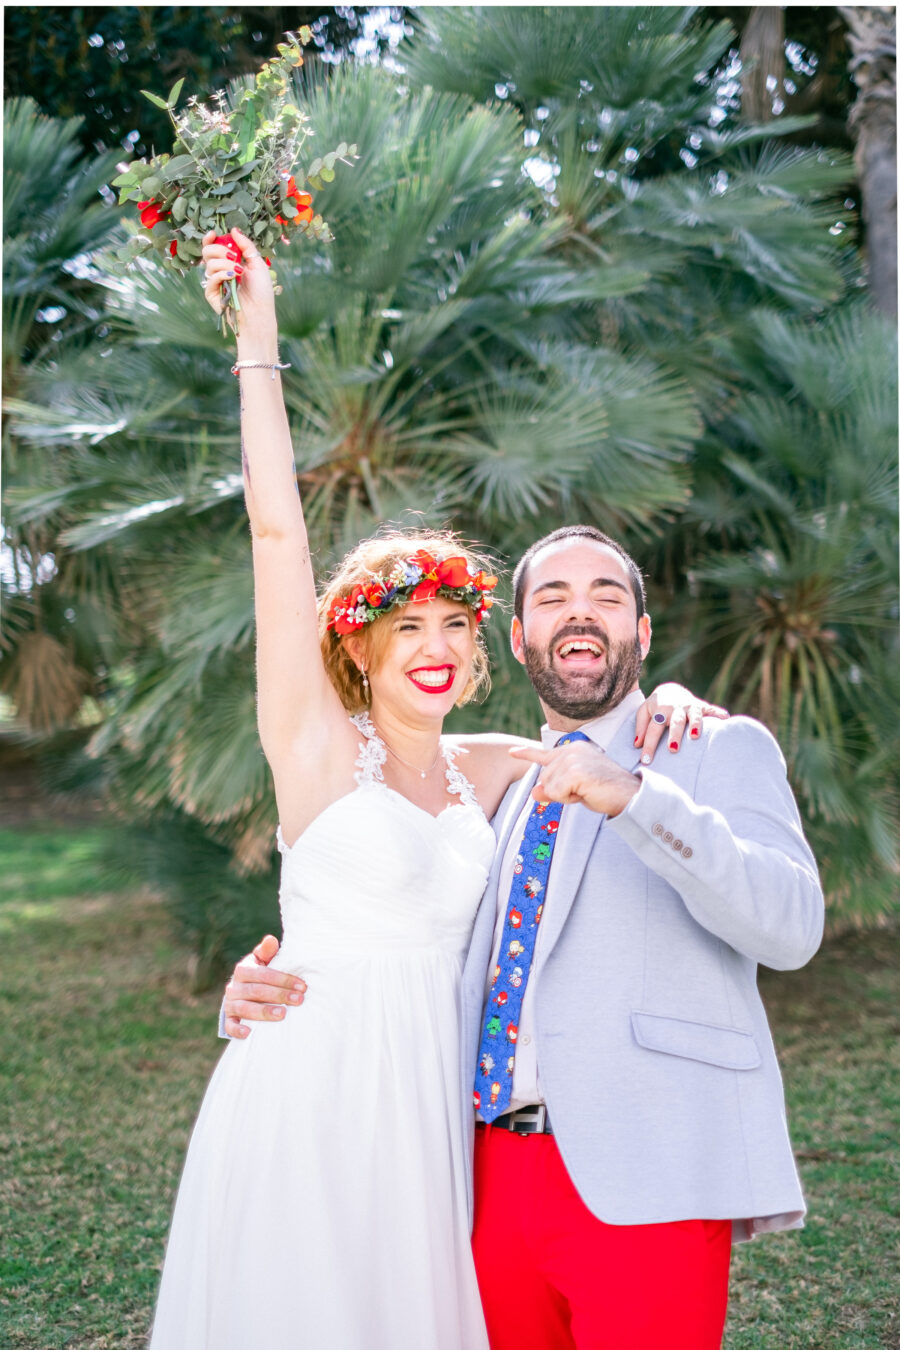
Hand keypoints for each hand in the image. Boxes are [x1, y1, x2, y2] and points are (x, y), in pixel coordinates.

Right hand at [201, 227, 275, 348]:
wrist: (260, 313)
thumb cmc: (262, 291)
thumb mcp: (258, 264)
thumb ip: (246, 245)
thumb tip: (233, 230)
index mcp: (230, 262)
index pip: (214, 247)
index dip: (210, 238)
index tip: (213, 233)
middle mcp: (221, 271)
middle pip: (207, 252)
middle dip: (220, 250)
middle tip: (234, 257)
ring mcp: (215, 282)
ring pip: (209, 263)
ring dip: (226, 263)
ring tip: (239, 272)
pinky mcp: (211, 294)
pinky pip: (210, 278)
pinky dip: (222, 274)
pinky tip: (233, 278)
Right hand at [223, 934, 305, 1038]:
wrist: (242, 993)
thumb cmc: (259, 975)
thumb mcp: (262, 961)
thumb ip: (267, 952)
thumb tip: (271, 939)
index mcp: (243, 969)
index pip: (263, 974)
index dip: (283, 980)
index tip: (302, 986)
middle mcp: (234, 986)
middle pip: (256, 991)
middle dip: (279, 995)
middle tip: (299, 1000)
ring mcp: (230, 1004)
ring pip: (245, 1008)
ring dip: (264, 1011)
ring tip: (283, 1014)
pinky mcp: (228, 1019)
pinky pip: (230, 1026)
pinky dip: (237, 1030)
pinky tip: (249, 1033)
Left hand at [508, 740, 640, 817]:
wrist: (629, 795)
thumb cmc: (605, 792)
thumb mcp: (574, 790)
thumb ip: (553, 788)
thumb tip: (534, 793)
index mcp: (573, 749)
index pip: (544, 754)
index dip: (526, 754)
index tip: (512, 752)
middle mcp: (571, 750)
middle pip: (544, 778)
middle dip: (560, 791)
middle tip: (584, 790)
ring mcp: (572, 759)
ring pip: (549, 786)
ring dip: (565, 796)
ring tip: (587, 790)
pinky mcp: (574, 771)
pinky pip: (556, 793)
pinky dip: (568, 799)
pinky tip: (585, 792)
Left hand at [634, 683, 728, 764]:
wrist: (671, 690)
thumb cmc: (655, 707)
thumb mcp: (643, 712)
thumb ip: (640, 727)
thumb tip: (637, 745)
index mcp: (660, 709)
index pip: (654, 728)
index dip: (649, 744)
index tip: (645, 760)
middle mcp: (676, 707)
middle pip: (675, 721)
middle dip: (675, 735)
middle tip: (673, 750)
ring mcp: (691, 706)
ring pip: (694, 715)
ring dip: (696, 725)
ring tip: (695, 736)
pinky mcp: (703, 706)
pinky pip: (713, 709)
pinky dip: (719, 714)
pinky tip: (725, 720)